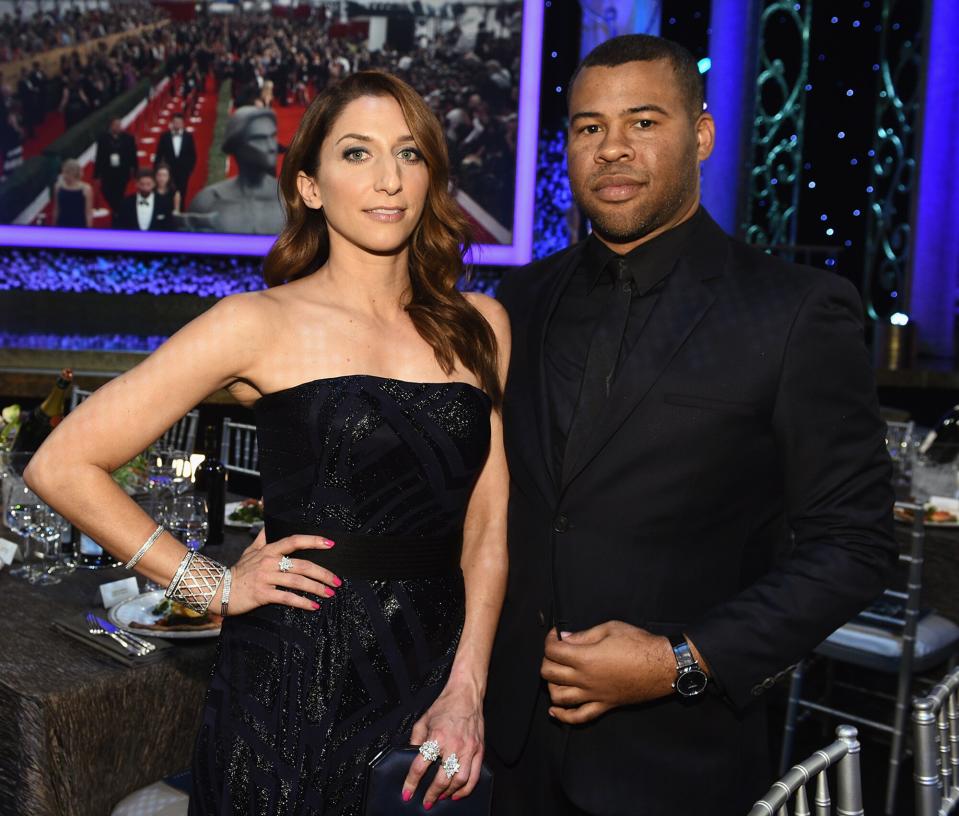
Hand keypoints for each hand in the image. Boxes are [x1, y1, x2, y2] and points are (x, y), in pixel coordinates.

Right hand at [223, 528, 339, 615]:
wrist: (218, 589)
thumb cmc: (239, 571)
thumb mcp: (250, 550)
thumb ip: (263, 536)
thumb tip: (268, 519)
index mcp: (269, 550)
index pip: (294, 541)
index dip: (313, 540)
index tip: (331, 543)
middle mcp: (269, 561)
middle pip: (302, 565)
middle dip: (323, 573)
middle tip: (337, 580)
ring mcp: (265, 578)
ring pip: (297, 581)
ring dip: (316, 588)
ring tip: (330, 593)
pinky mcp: (262, 594)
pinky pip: (287, 598)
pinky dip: (302, 602)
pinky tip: (314, 606)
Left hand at [402, 680, 484, 807]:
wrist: (466, 694)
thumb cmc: (446, 705)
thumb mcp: (424, 720)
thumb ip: (416, 739)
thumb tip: (411, 756)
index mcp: (437, 736)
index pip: (420, 766)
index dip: (412, 783)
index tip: (407, 793)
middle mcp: (454, 744)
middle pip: (442, 778)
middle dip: (432, 794)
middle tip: (426, 801)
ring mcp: (468, 748)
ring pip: (459, 781)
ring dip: (449, 793)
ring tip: (441, 797)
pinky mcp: (479, 750)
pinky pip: (474, 776)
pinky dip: (466, 789)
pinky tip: (458, 793)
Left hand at [540, 621, 674, 724]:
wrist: (662, 666)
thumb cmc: (638, 643)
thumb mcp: (610, 629)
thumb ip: (583, 635)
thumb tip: (564, 638)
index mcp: (585, 658)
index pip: (553, 651)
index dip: (550, 640)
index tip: (555, 635)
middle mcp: (586, 679)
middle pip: (550, 673)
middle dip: (547, 660)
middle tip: (556, 651)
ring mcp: (594, 695)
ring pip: (559, 697)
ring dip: (551, 685)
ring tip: (556, 674)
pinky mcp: (604, 706)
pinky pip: (579, 717)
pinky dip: (563, 716)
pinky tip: (555, 711)